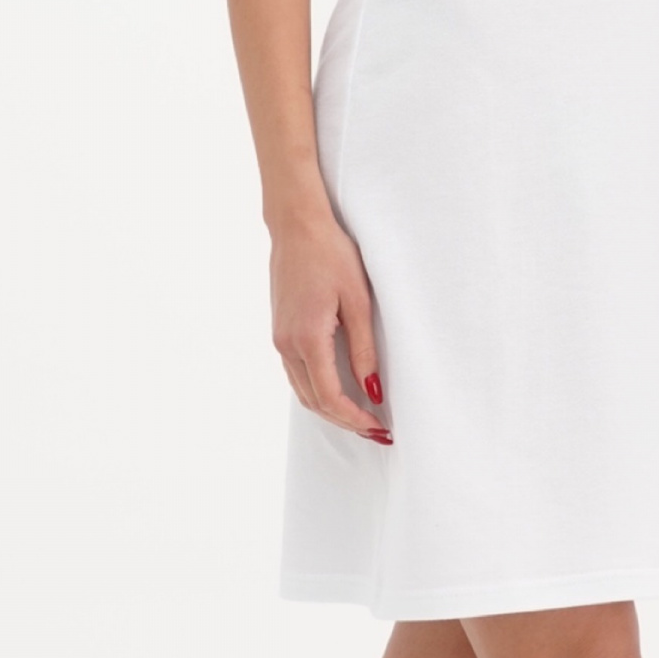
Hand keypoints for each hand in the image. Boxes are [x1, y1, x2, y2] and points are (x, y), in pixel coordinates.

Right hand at [268, 208, 391, 442]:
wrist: (297, 226)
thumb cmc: (332, 255)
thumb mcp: (358, 301)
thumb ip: (364, 350)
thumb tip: (373, 390)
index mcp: (308, 339)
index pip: (330, 397)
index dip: (355, 418)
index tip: (379, 426)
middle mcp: (287, 345)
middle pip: (314, 402)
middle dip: (344, 421)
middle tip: (376, 430)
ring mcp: (279, 339)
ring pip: (302, 392)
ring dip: (330, 409)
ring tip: (361, 417)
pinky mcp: (279, 332)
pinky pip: (296, 375)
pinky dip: (317, 391)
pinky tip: (339, 392)